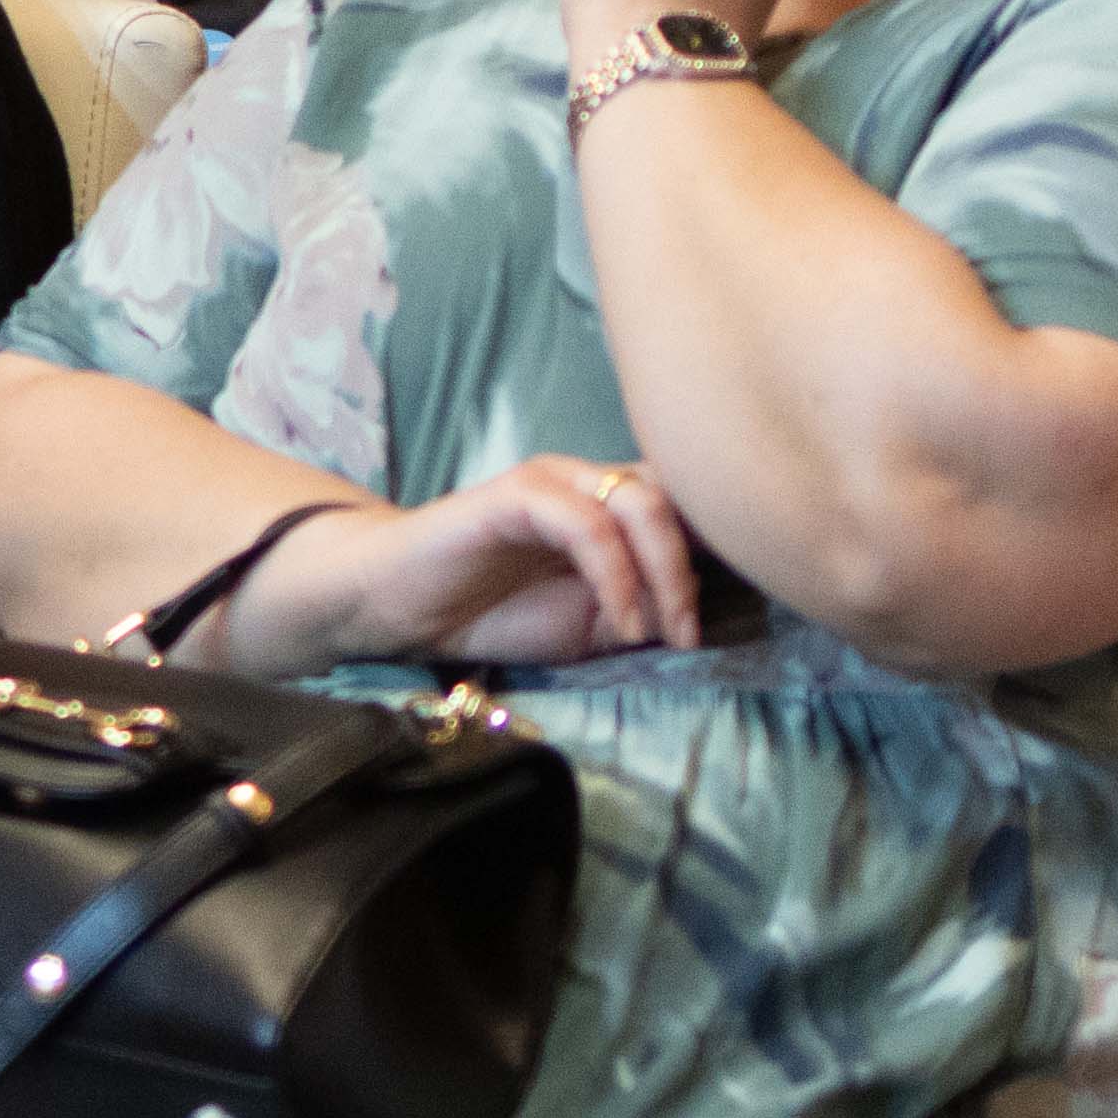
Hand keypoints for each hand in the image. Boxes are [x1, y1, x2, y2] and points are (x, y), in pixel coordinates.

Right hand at [226, 457, 701, 673]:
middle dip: (692, 571)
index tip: (719, 623)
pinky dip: (615, 574)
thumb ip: (641, 611)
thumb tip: (694, 614)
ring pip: (638, 503)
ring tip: (659, 633)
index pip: (685, 506)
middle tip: (689, 637)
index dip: (716, 555)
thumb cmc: (492, 613)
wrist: (399, 608)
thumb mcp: (588, 625)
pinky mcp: (516, 494)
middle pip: (674, 498)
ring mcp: (552, 482)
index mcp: (611, 505)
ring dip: (662, 574)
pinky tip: (619, 623)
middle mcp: (588, 480)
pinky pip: (586, 523)